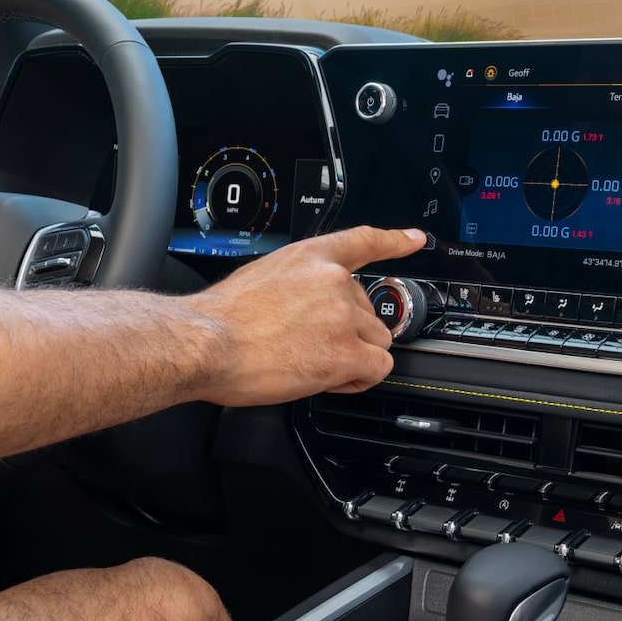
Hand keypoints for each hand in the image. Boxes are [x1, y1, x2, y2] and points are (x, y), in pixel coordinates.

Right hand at [190, 226, 427, 405]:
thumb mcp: (261, 278)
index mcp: (311, 258)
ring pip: (377, 342)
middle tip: (310, 346)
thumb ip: (297, 286)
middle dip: (349, 333)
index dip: (395, 241)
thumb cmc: (221, 320)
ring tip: (313, 363)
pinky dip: (358, 380)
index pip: (363, 241)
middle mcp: (334, 281)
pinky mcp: (346, 353)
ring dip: (354, 357)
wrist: (206, 343)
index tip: (415, 240)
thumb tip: (306, 310)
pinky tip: (332, 380)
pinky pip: (377, 369)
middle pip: (370, 311)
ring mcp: (343, 316)